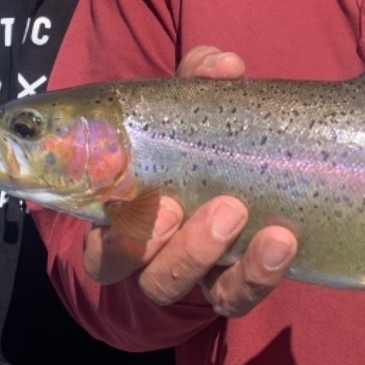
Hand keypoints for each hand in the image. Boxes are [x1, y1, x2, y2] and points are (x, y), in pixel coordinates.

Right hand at [80, 45, 296, 317]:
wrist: (248, 182)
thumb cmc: (197, 140)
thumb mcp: (192, 104)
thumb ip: (200, 77)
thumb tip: (224, 65)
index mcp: (113, 200)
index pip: (84, 218)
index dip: (97, 220)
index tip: (132, 197)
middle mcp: (136, 247)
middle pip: (118, 263)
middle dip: (147, 238)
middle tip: (178, 205)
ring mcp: (181, 270)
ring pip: (168, 286)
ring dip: (197, 253)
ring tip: (235, 212)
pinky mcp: (227, 287)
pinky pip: (232, 298)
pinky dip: (255, 275)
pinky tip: (279, 243)